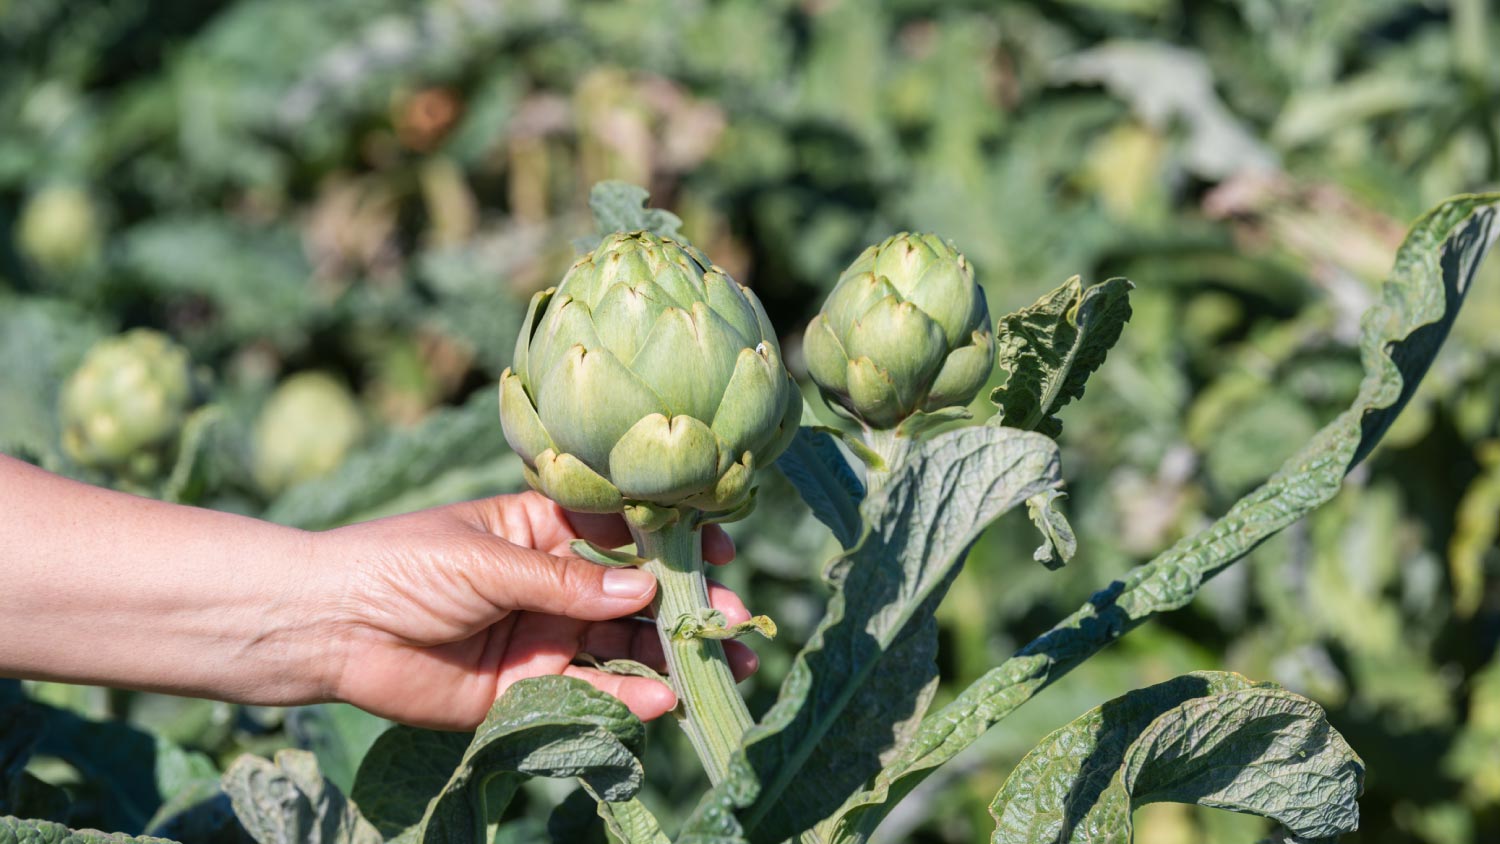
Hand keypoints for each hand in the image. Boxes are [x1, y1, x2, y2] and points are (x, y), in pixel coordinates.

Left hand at [316, 491, 758, 728]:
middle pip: (632, 598)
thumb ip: (570, 583)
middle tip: (735, 623)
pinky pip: (587, 692)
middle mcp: (549, 585)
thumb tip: (649, 590)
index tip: (720, 550)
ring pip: (620, 648)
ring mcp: (541, 637)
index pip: (621, 535)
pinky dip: (627, 699)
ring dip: (669, 658)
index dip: (671, 543)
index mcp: (539, 532)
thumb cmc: (403, 565)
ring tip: (720, 667)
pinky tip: (664, 699)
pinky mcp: (524, 690)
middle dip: (684, 610)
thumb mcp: (490, 558)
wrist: (330, 628)